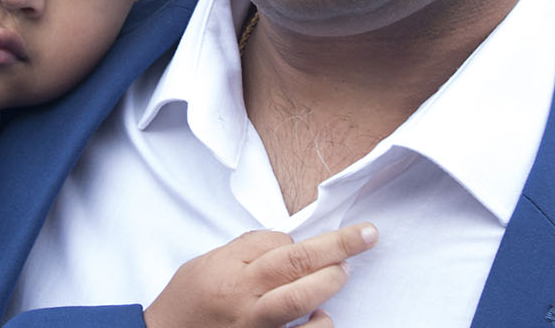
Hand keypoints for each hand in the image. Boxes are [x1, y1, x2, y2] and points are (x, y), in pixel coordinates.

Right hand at [143, 221, 377, 327]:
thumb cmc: (189, 301)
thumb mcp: (208, 263)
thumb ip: (246, 251)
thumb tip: (287, 243)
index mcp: (229, 269)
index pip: (275, 243)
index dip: (301, 239)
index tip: (314, 241)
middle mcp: (242, 297)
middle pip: (295, 263)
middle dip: (337, 245)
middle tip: (365, 235)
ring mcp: (254, 326)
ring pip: (299, 299)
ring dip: (329, 280)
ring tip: (344, 271)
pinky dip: (317, 327)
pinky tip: (322, 319)